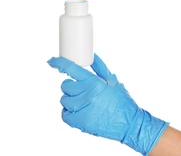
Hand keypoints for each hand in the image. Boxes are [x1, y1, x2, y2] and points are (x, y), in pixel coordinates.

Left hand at [47, 54, 168, 154]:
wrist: (129, 123)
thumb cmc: (122, 100)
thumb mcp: (112, 80)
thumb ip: (99, 67)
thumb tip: (92, 55)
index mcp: (94, 82)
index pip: (71, 69)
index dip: (59, 63)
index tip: (51, 61)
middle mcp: (87, 94)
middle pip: (65, 86)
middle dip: (71, 86)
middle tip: (81, 90)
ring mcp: (83, 109)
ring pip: (64, 100)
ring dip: (70, 100)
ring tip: (82, 102)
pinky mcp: (80, 122)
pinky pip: (64, 114)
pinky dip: (69, 113)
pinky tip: (79, 111)